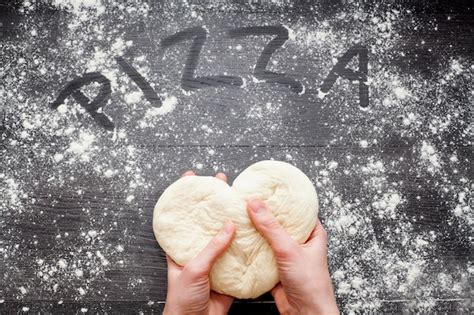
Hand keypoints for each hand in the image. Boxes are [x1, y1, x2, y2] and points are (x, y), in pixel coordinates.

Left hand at [163, 171, 235, 314]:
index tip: (190, 177)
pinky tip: (254, 234)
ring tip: (240, 201)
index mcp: (181, 249)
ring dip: (232, 222)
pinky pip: (238, 258)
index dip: (184, 198)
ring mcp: (213, 262)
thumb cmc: (182, 300)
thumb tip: (228, 227)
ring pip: (224, 238)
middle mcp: (197, 252)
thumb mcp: (194, 269)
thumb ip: (211, 248)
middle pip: (206, 222)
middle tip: (221, 182)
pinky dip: (246, 247)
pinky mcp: (228, 275)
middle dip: (213, 203)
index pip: (181, 218)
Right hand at [247, 199, 338, 314]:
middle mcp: (300, 243)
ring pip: (269, 239)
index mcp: (312, 233)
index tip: (266, 189)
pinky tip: (241, 242)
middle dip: (265, 215)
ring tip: (241, 218)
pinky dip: (252, 250)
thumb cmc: (311, 285)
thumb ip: (271, 227)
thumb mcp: (289, 249)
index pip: (297, 210)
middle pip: (280, 223)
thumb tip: (256, 204)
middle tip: (248, 202)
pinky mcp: (275, 268)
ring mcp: (287, 255)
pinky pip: (261, 254)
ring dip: (256, 233)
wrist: (305, 314)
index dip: (282, 200)